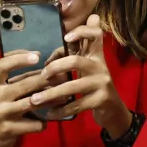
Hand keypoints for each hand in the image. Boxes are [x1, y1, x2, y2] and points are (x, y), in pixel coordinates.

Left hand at [28, 15, 130, 136]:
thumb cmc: (94, 86)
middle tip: (41, 75)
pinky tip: (48, 114)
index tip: (66, 37)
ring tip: (34, 100)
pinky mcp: (102, 100)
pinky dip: (59, 110)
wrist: (113, 110)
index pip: (95, 35)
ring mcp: (102, 83)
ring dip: (51, 94)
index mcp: (96, 56)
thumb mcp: (87, 68)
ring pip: (73, 86)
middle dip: (55, 67)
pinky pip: (76, 104)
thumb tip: (67, 34)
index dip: (82, 32)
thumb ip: (74, 53)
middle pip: (76, 61)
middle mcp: (101, 67)